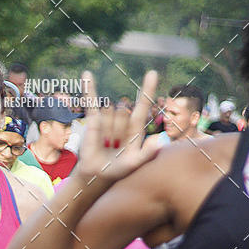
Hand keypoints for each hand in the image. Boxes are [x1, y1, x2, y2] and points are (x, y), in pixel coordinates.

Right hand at [75, 70, 158, 184]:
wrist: (97, 174)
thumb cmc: (118, 169)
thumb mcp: (134, 163)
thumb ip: (148, 153)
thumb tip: (162, 141)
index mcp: (135, 127)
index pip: (143, 105)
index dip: (147, 90)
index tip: (152, 73)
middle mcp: (123, 119)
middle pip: (122, 112)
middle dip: (117, 130)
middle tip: (115, 146)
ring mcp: (108, 118)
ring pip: (108, 111)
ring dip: (106, 129)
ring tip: (106, 143)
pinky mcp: (93, 120)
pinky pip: (91, 102)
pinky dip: (88, 88)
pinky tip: (86, 74)